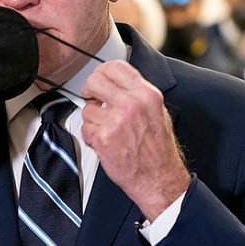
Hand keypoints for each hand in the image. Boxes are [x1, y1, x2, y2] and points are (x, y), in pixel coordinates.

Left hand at [80, 61, 189, 220]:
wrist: (159, 178)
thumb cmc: (159, 149)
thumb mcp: (157, 112)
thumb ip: (137, 94)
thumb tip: (116, 83)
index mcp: (147, 95)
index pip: (115, 67)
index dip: (101, 72)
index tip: (99, 80)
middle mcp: (132, 105)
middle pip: (95, 81)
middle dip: (89, 90)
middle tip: (92, 98)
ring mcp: (116, 121)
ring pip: (87, 108)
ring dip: (93, 119)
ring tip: (108, 130)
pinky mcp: (104, 138)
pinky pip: (86, 129)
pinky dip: (91, 136)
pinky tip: (106, 142)